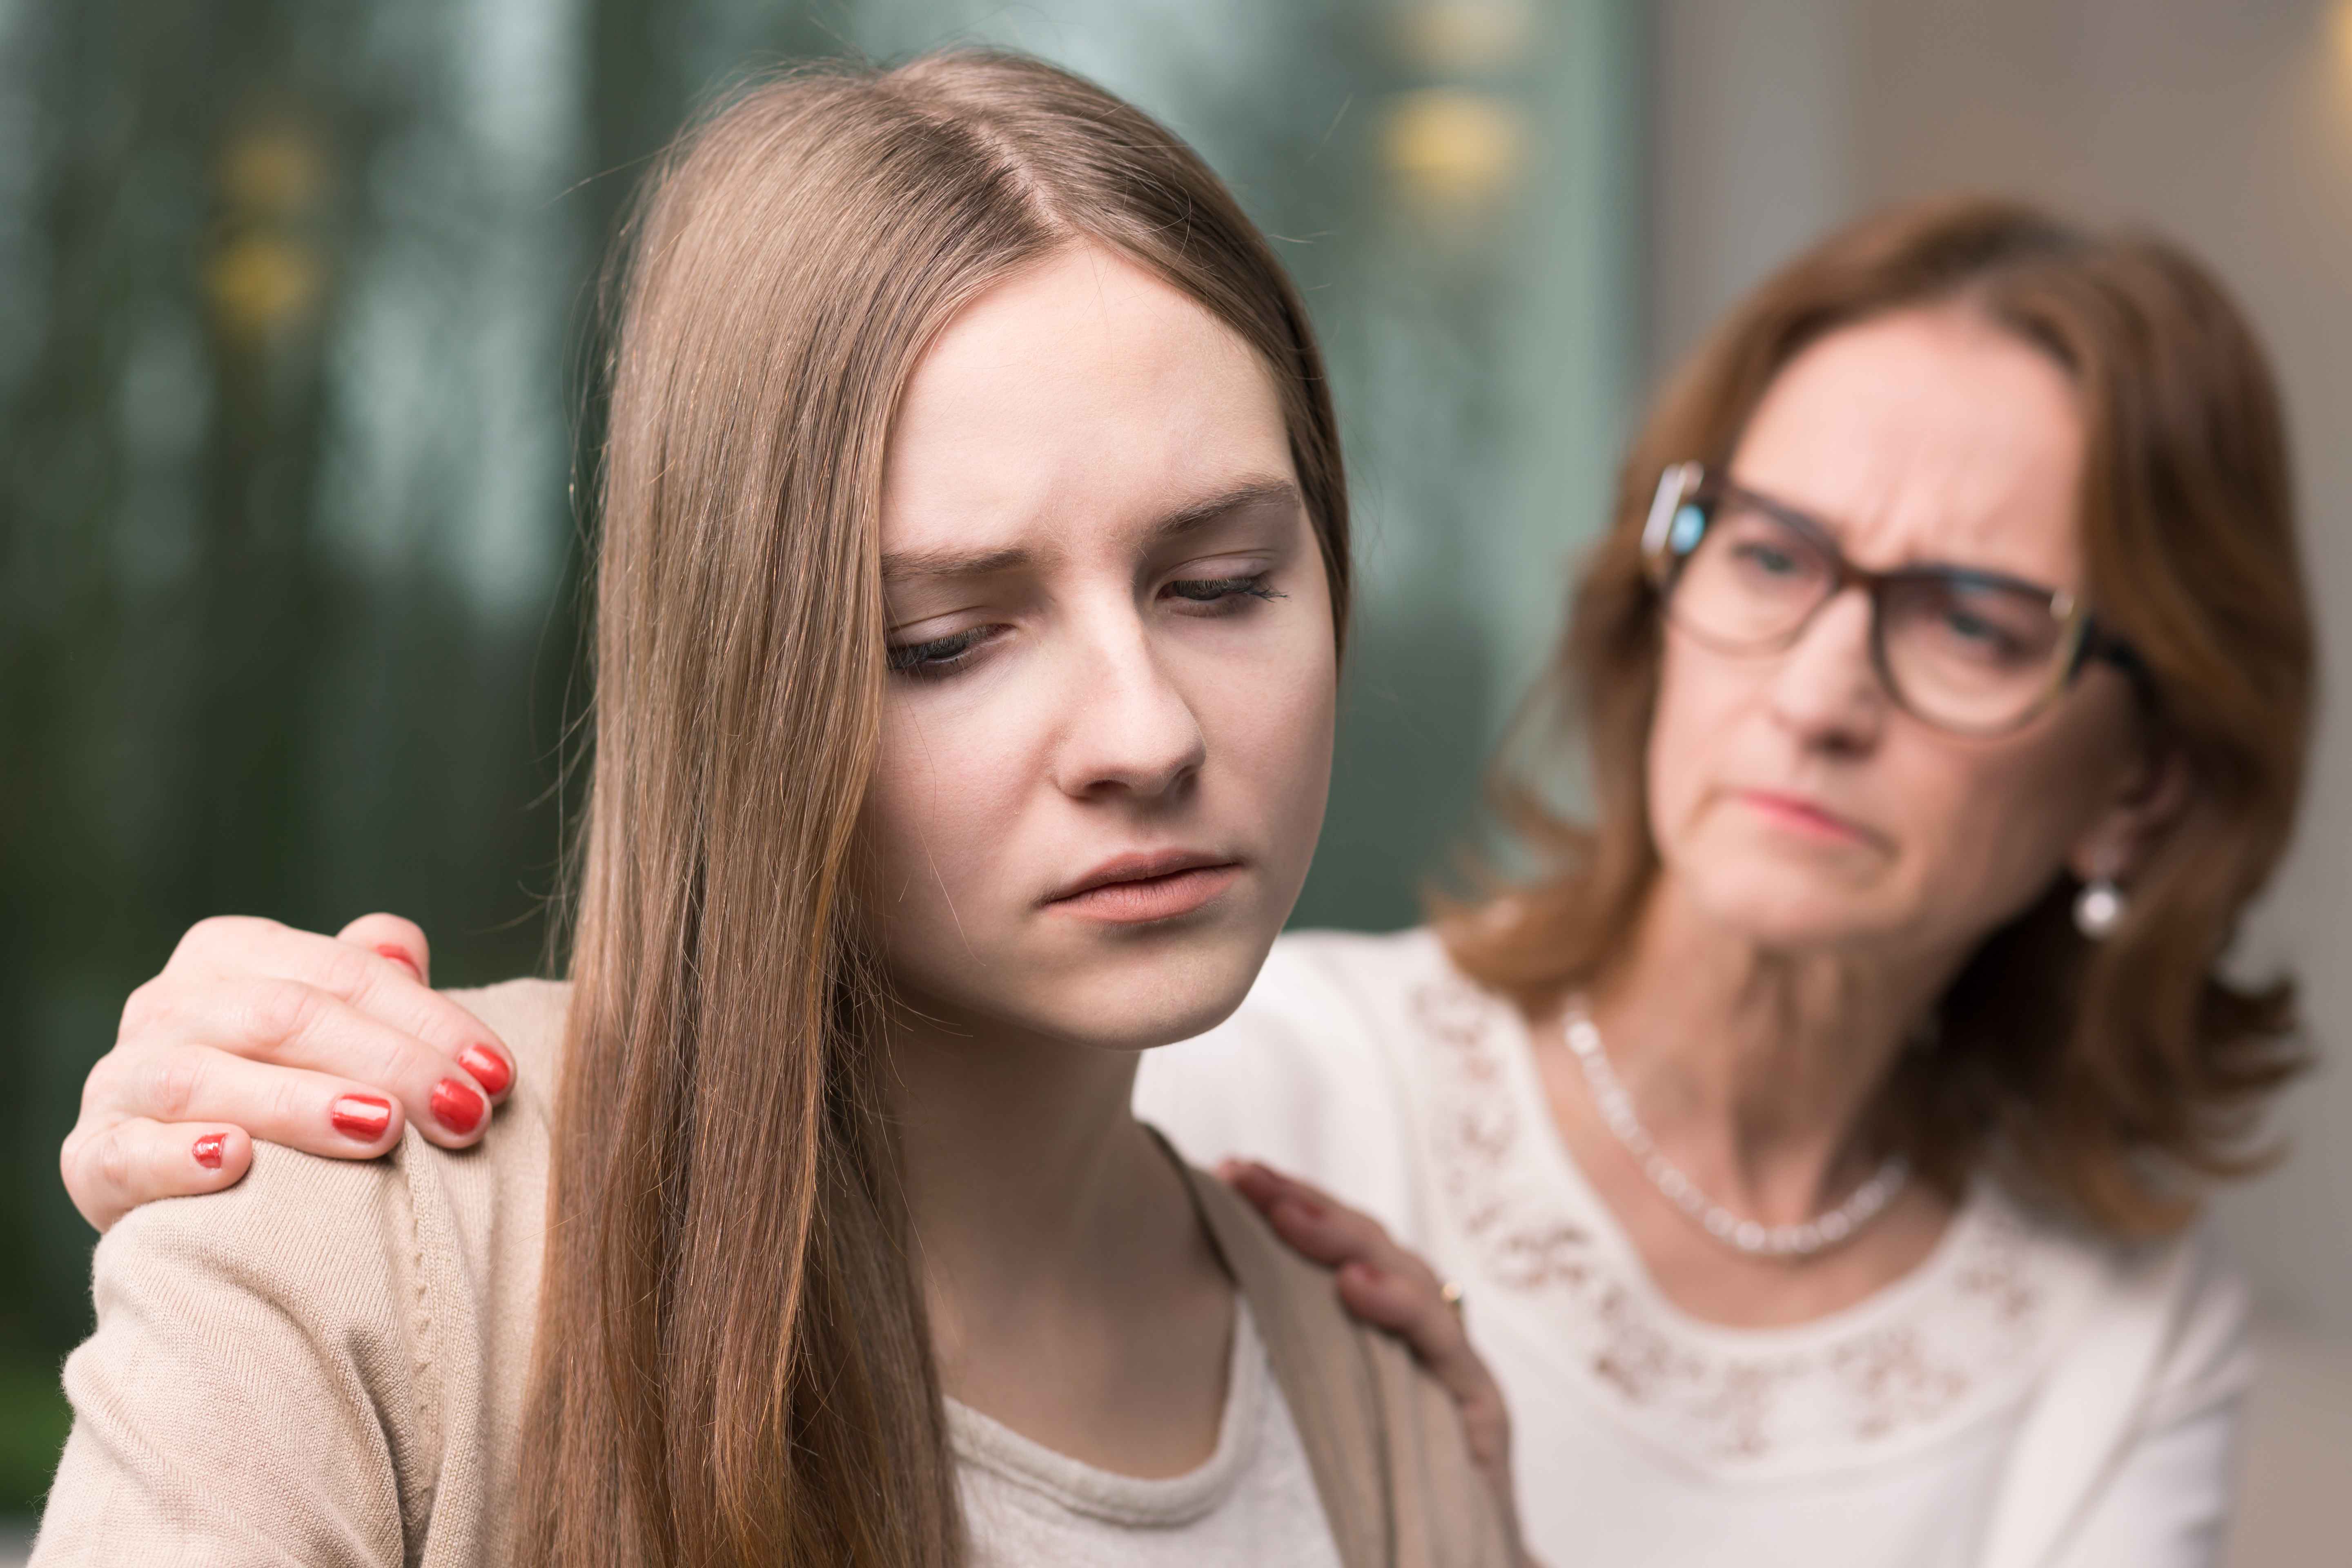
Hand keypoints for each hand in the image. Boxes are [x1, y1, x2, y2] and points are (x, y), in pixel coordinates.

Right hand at [62, 913, 514, 1232]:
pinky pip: (127, 1152)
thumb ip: (369, 983)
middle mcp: (167, 1006)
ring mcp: (120, 1080)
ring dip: (299, 1103)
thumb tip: (398, 946)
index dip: (428, 1019)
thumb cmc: (295, 1092)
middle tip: (465, 1113)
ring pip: (207, 1076)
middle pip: (285, 1016)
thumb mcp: (337, 1029)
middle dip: (389, 1063)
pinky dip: (179, 1156)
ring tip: (380, 1129)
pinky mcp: (90, 1158)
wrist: (200, 1188)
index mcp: (230, 955)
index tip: (498, 1073)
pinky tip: (236, 1164)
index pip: (344, 973)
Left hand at [1220, 1159, 1521, 1547]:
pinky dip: (1398, 1305)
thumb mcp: (1315, 1408)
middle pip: (1363, 1244)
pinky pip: (1440, 1342)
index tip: (1226, 1172)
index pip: (1332, 1242)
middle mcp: (1416, 1332)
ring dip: (1340, 1237)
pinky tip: (1354, 1285)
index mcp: (1373, 1324)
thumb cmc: (1372, 1487)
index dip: (1286, 1200)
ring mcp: (1450, 1364)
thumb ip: (1283, 1347)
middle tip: (1242, 1176)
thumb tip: (1189, 1305)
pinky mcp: (1479, 1406)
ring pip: (1403, 1273)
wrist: (1449, 1560)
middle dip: (1301, 1201)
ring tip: (1285, 1212)